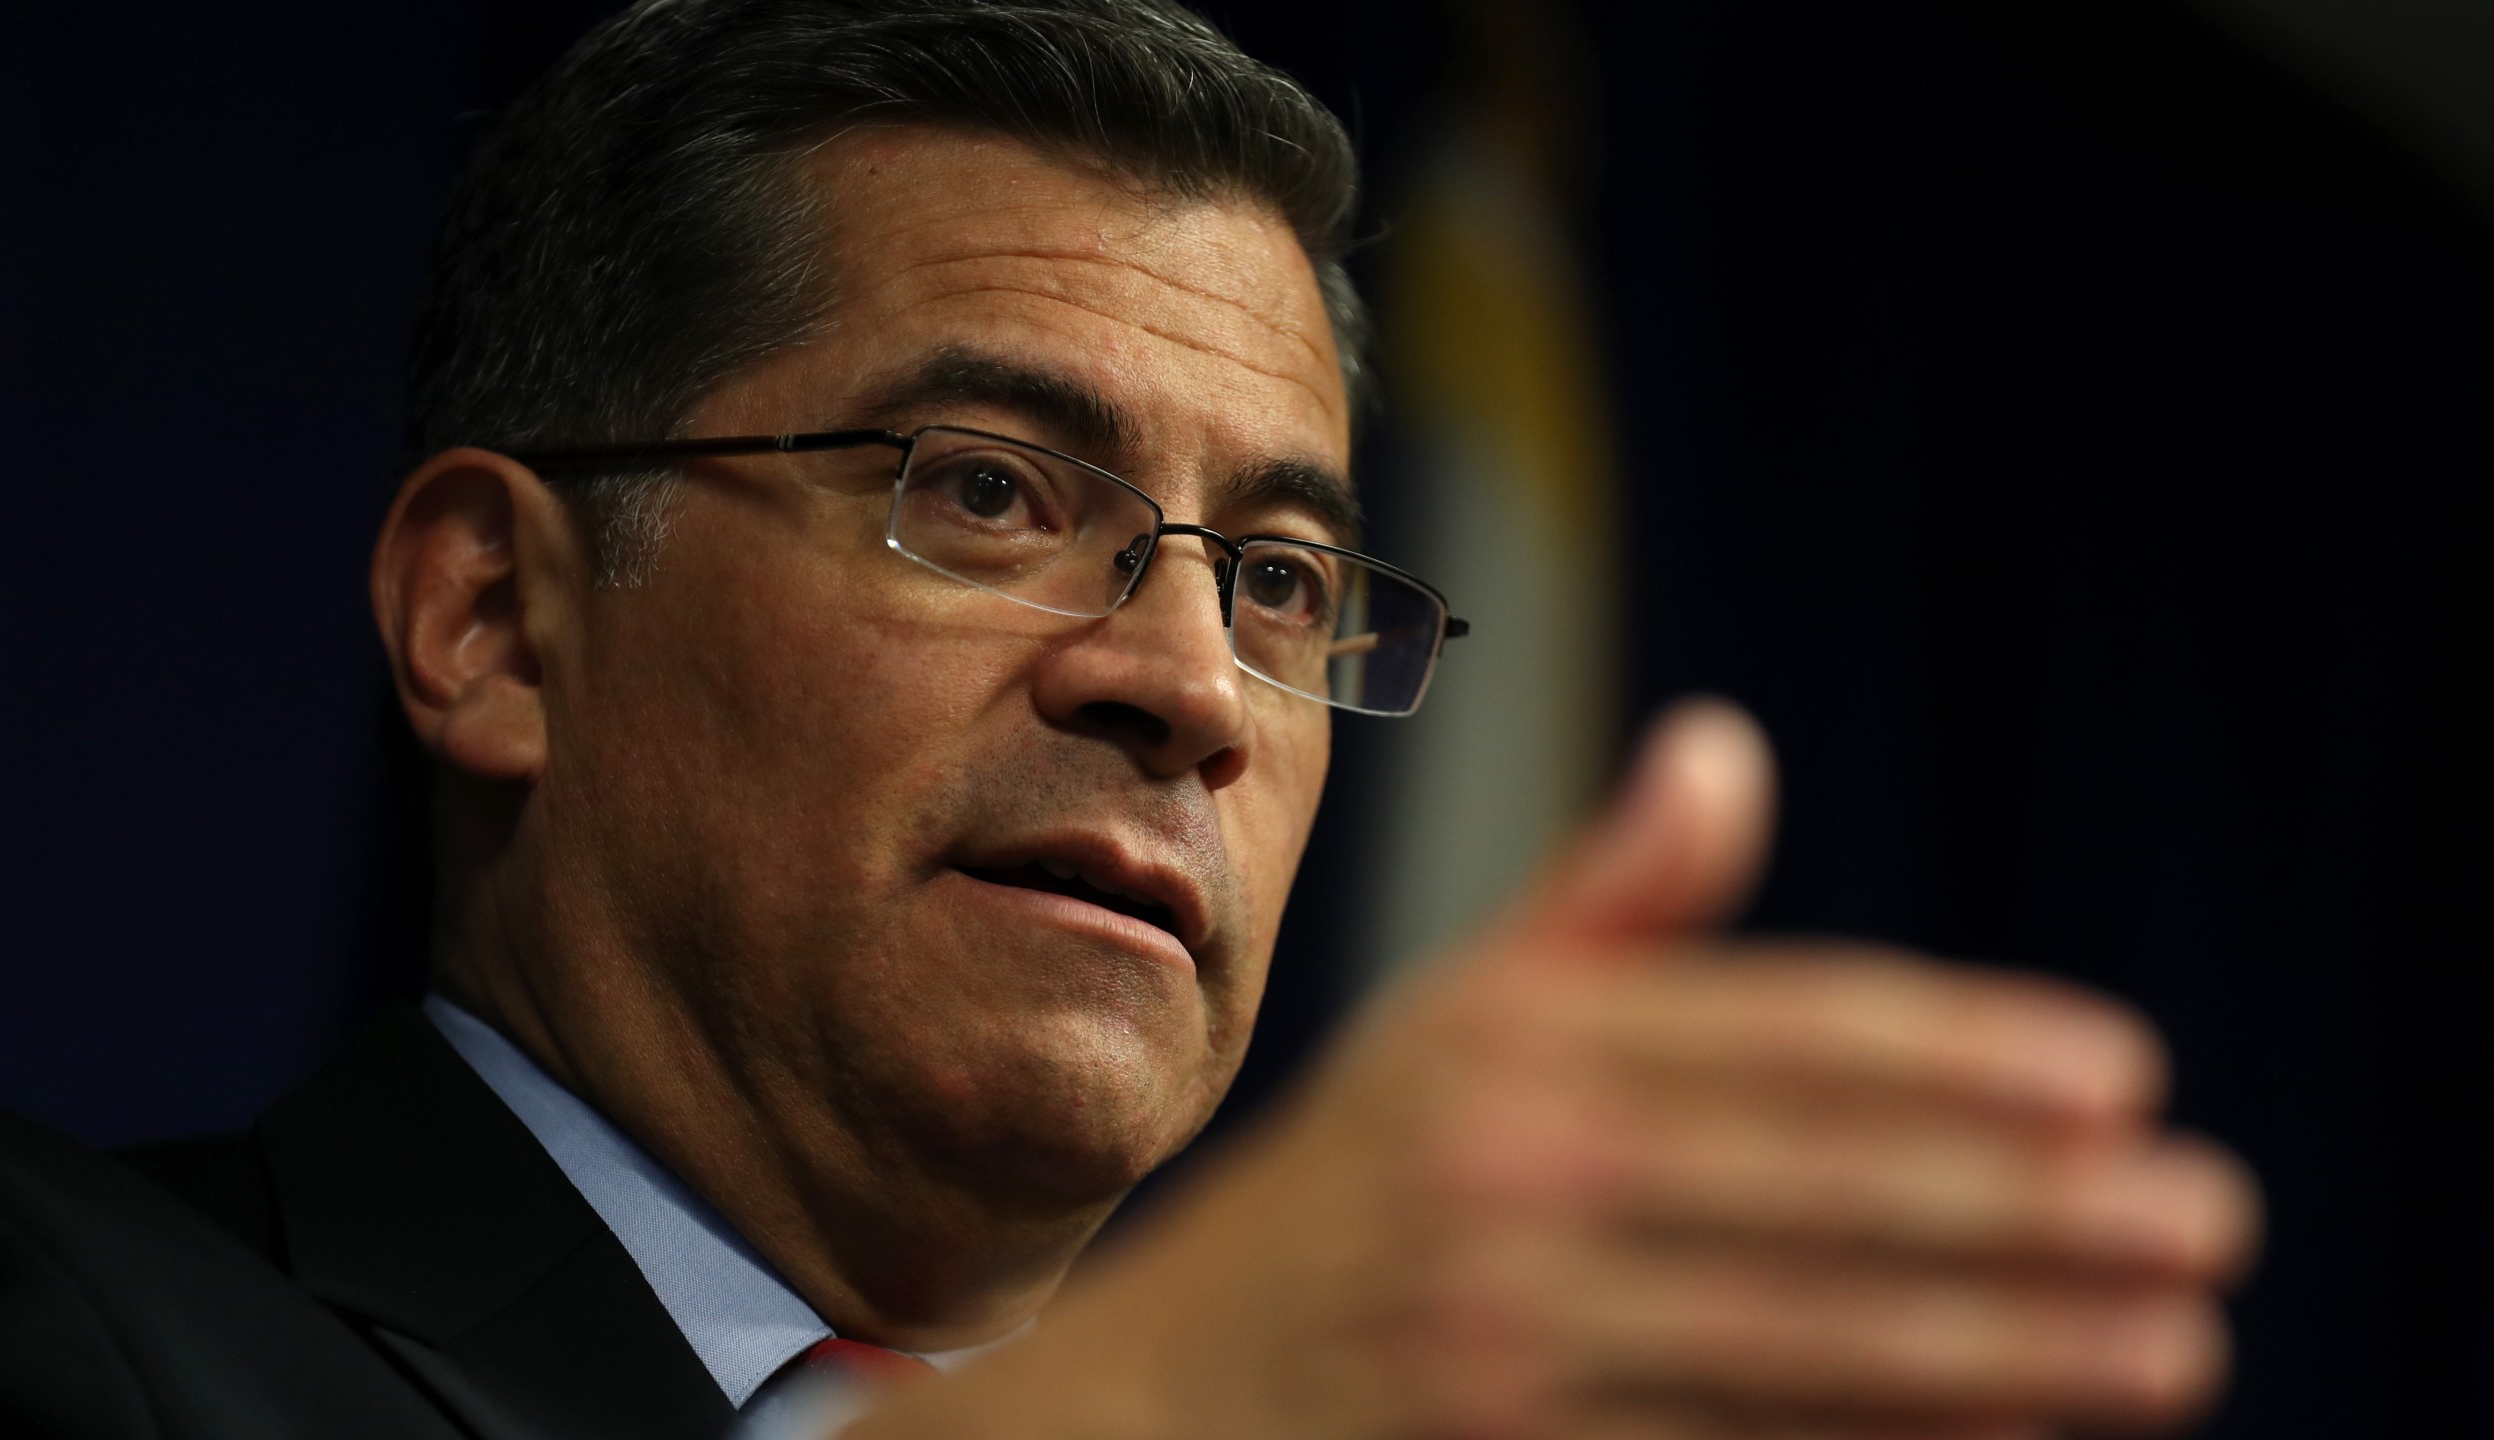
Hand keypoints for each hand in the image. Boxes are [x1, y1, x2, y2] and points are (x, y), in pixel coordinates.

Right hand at [847, 701, 2260, 1439]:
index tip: (2118, 1077)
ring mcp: (1499, 1340)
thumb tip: (1728, 747)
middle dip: (2030, 1211)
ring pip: (1801, 1345)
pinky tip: (2015, 1435)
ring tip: (2169, 1344)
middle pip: (1815, 1191)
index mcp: (1496, 1040)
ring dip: (2010, 1347)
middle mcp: (1499, 1177)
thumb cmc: (1353, 1200)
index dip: (1956, 1053)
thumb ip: (1602, 906)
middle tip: (2205, 1219)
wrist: (1160, 1402)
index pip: (1768, 1035)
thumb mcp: (1447, 1028)